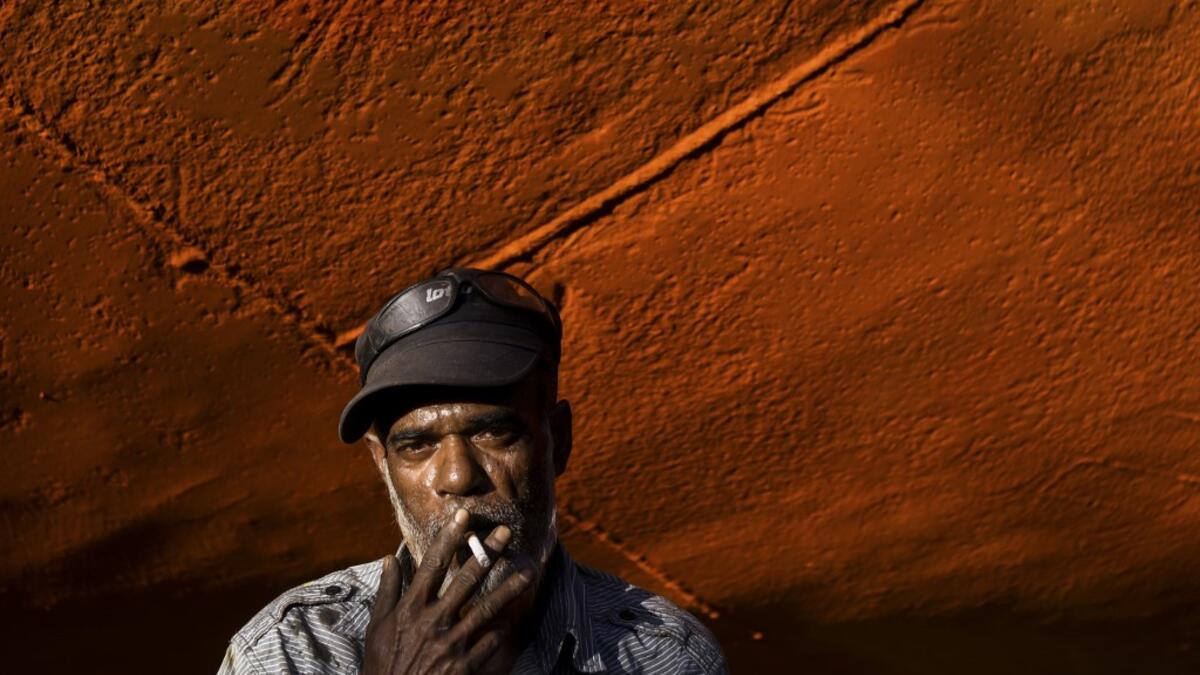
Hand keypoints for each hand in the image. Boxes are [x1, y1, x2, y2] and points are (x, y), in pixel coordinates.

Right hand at [362, 508, 533, 674]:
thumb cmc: (383, 663)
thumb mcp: (377, 627)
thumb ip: (387, 591)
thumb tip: (390, 559)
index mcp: (411, 608)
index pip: (432, 564)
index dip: (448, 538)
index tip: (462, 516)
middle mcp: (434, 620)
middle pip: (466, 579)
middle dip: (487, 553)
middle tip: (505, 532)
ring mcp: (451, 643)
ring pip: (486, 609)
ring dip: (509, 589)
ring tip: (528, 573)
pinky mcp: (463, 665)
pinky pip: (488, 643)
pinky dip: (500, 632)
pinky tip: (511, 621)